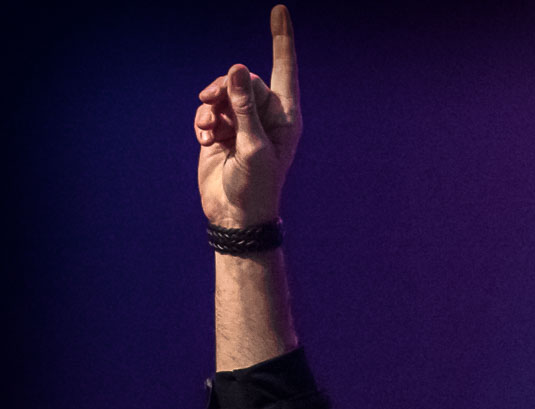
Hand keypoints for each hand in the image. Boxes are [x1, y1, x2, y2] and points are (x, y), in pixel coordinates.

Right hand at [195, 5, 300, 227]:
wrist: (234, 216)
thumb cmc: (255, 187)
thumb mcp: (253, 146)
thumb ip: (244, 106)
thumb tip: (236, 68)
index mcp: (284, 117)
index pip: (283, 70)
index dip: (281, 40)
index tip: (279, 9)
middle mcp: (265, 116)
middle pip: (243, 79)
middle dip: (226, 86)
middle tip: (211, 101)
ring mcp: (242, 122)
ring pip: (223, 91)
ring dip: (211, 105)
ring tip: (207, 128)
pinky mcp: (221, 131)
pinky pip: (208, 110)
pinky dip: (203, 121)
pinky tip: (204, 139)